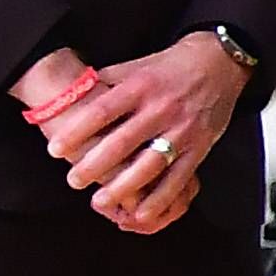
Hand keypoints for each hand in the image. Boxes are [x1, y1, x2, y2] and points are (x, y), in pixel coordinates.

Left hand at [30, 33, 244, 232]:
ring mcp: (183, 130)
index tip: (55, 149)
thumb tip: (73, 93)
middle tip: (73, 180)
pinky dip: (160, 197)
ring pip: (150, 164)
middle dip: (94, 165)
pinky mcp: (200, 147)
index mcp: (140, 86)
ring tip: (100, 200)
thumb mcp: (136, 65)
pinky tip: (142, 212)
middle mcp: (161, 108)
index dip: (76, 132)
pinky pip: (179, 178)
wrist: (220, 63)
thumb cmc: (171, 66)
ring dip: (123, 186)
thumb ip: (107, 82)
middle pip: (122, 142)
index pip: (102, 111)